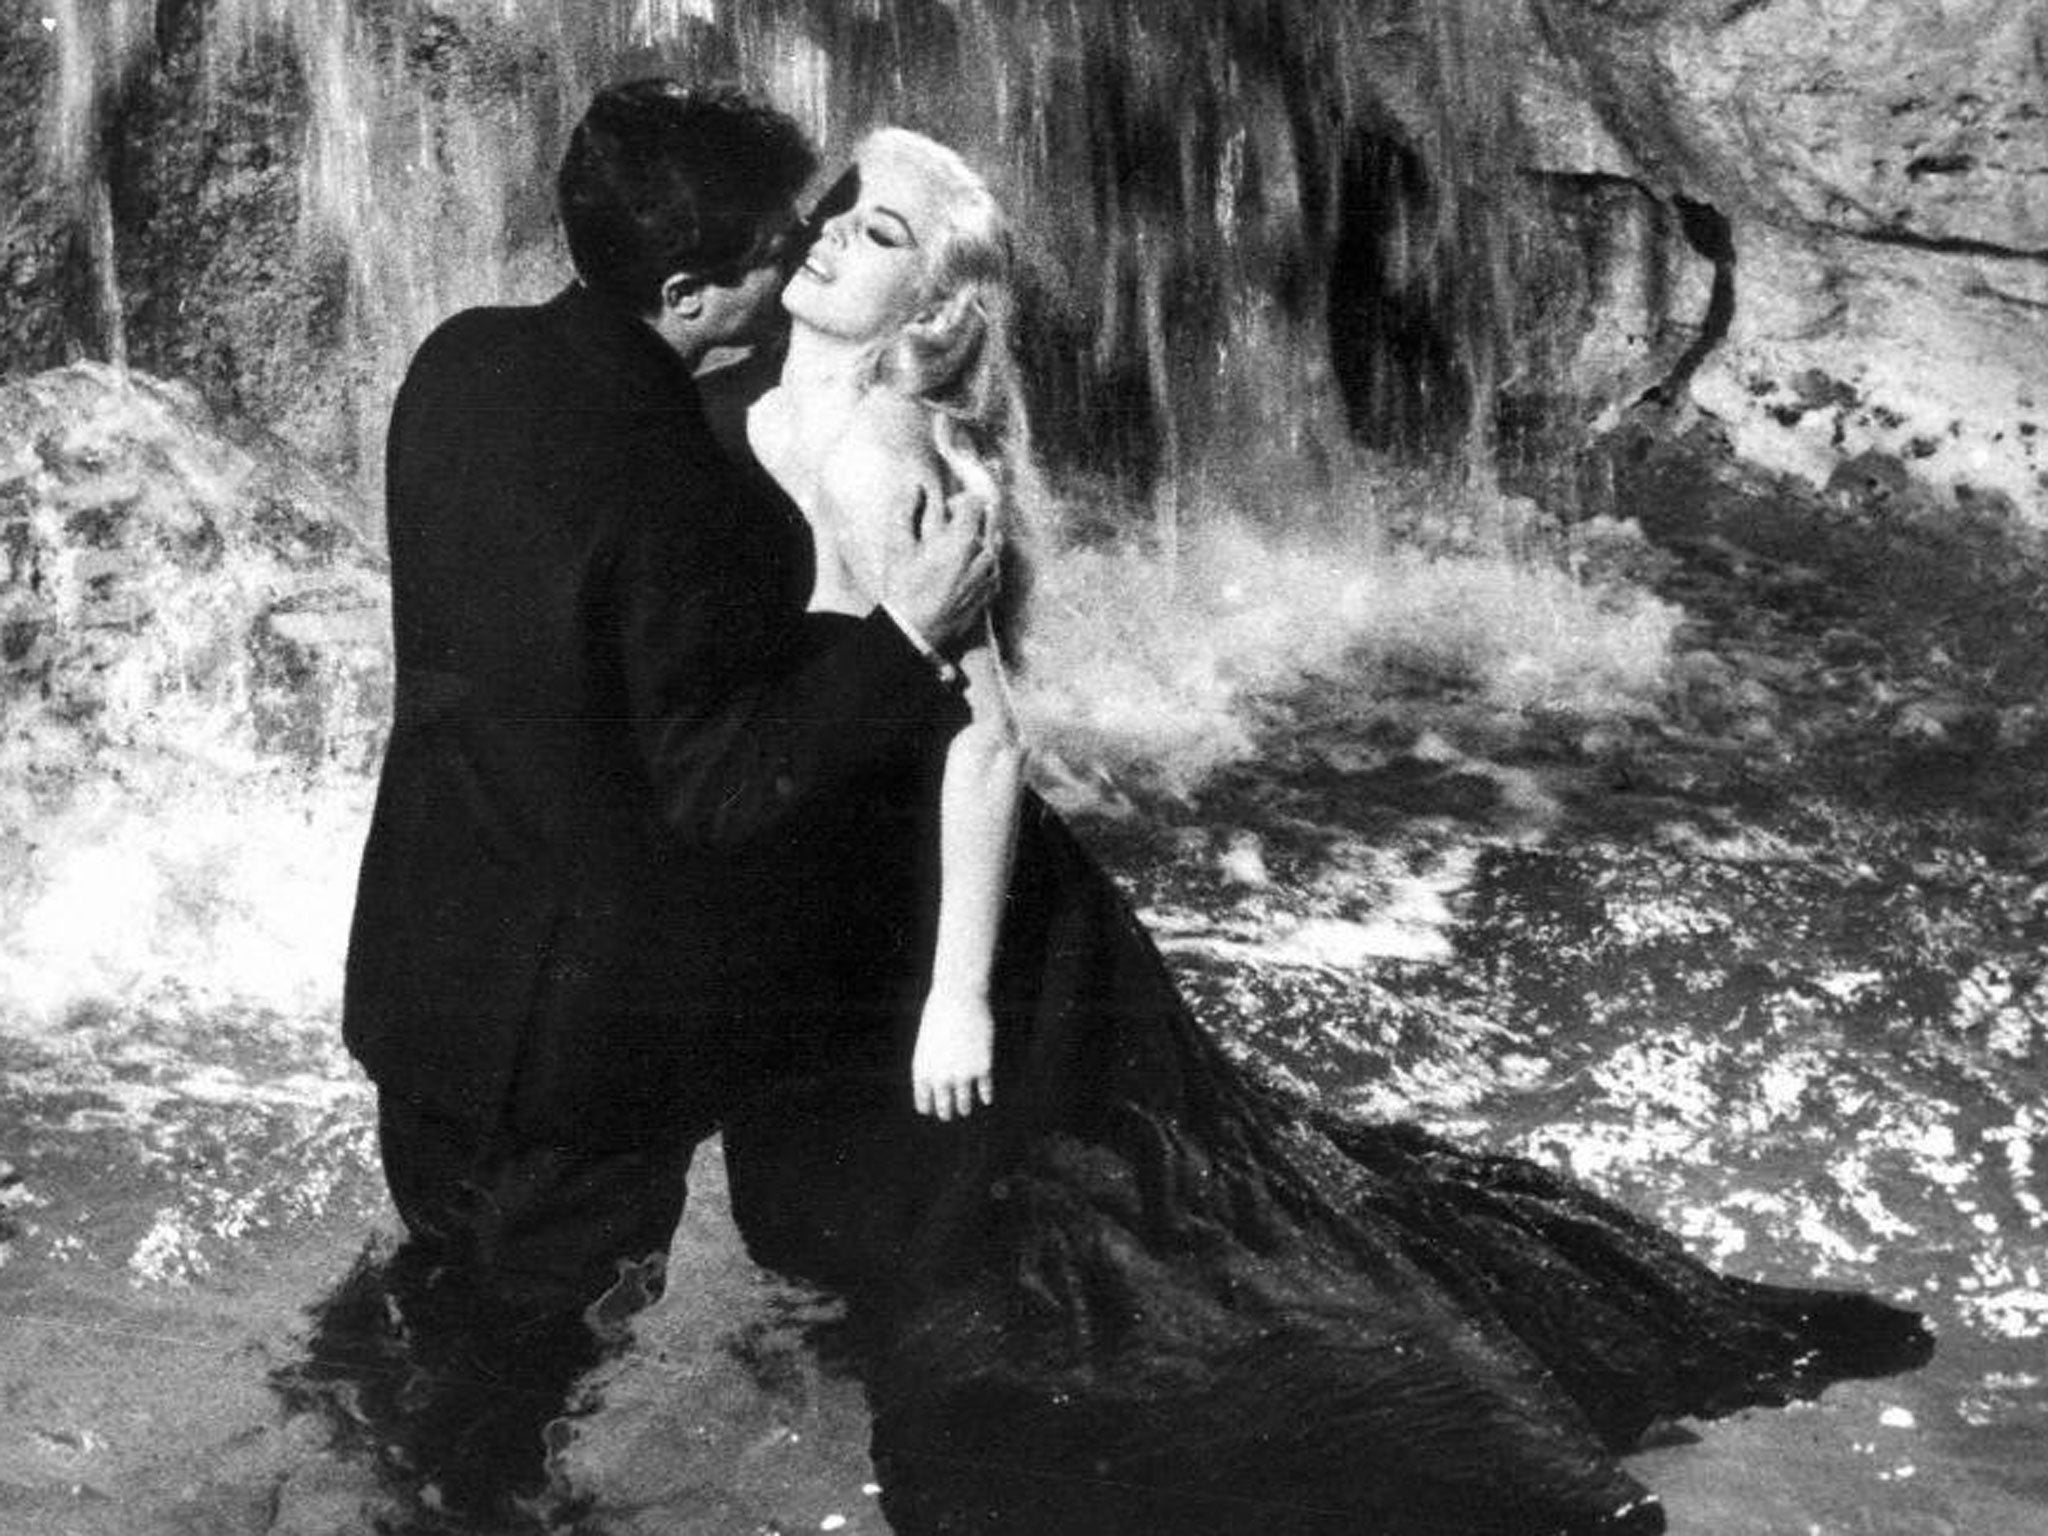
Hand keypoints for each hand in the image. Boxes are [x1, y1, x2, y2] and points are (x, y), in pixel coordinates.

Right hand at [881, 487, 997, 652]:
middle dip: (974, 515)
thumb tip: (916, 486)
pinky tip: (965, 567)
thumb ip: (905, 510)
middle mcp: (982, 555)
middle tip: (953, 524)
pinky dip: (984, 559)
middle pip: (991, 518)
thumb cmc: (904, 588)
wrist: (914, 631)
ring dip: (982, 536)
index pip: (975, 502)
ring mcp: (989, 575)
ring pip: (996, 542)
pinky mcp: (990, 592)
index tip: (947, 510)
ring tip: (960, 545)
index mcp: (961, 540)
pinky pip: (995, 565)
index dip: (960, 501)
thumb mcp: (897, 546)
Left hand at [911, 987, 994, 1120]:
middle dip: (946, 1112)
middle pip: (944, 1107)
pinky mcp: (983, 1067)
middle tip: (948, 1115)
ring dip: (964, 1108)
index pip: (923, 1101)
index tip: (931, 1109)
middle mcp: (941, 1077)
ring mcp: (962, 1074)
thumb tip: (944, 1079)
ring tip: (965, 1110)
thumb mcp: (930, 1039)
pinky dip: (985, 1095)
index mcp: (922, 1070)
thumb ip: (934, 1060)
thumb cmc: (940, 1013)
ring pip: (964, 1103)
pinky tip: (986, 1098)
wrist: (959, 999)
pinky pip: (985, 1089)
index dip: (928, 1107)